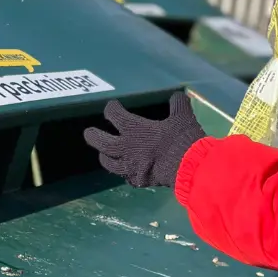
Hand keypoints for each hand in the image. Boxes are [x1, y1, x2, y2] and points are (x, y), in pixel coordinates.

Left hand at [84, 92, 206, 187]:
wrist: (188, 168)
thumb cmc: (182, 139)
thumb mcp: (182, 117)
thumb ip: (178, 104)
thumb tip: (178, 96)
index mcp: (134, 129)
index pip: (114, 115)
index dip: (111, 109)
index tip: (112, 107)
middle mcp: (126, 148)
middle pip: (102, 142)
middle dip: (93, 136)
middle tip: (88, 132)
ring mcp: (130, 167)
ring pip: (109, 163)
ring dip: (105, 157)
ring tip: (103, 154)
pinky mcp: (138, 180)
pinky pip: (127, 176)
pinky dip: (126, 172)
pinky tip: (129, 171)